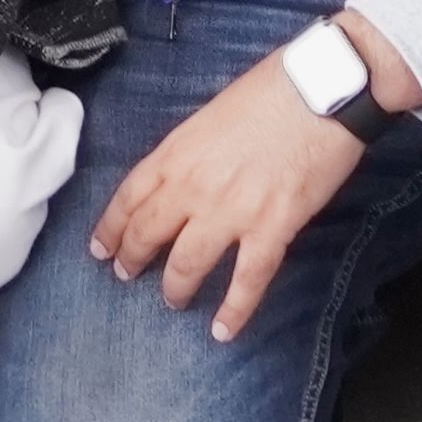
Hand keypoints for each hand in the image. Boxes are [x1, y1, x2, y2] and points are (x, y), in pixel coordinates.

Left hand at [85, 47, 376, 343]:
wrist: (321, 90)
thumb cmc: (272, 90)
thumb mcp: (212, 113)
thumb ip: (192, 150)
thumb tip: (185, 172)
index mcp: (177, 152)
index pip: (129, 197)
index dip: (111, 228)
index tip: (100, 248)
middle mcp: (193, 186)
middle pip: (149, 234)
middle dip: (133, 259)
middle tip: (127, 276)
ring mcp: (230, 211)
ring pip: (188, 263)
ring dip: (176, 288)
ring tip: (173, 302)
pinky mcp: (271, 228)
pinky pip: (247, 280)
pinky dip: (234, 310)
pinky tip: (223, 331)